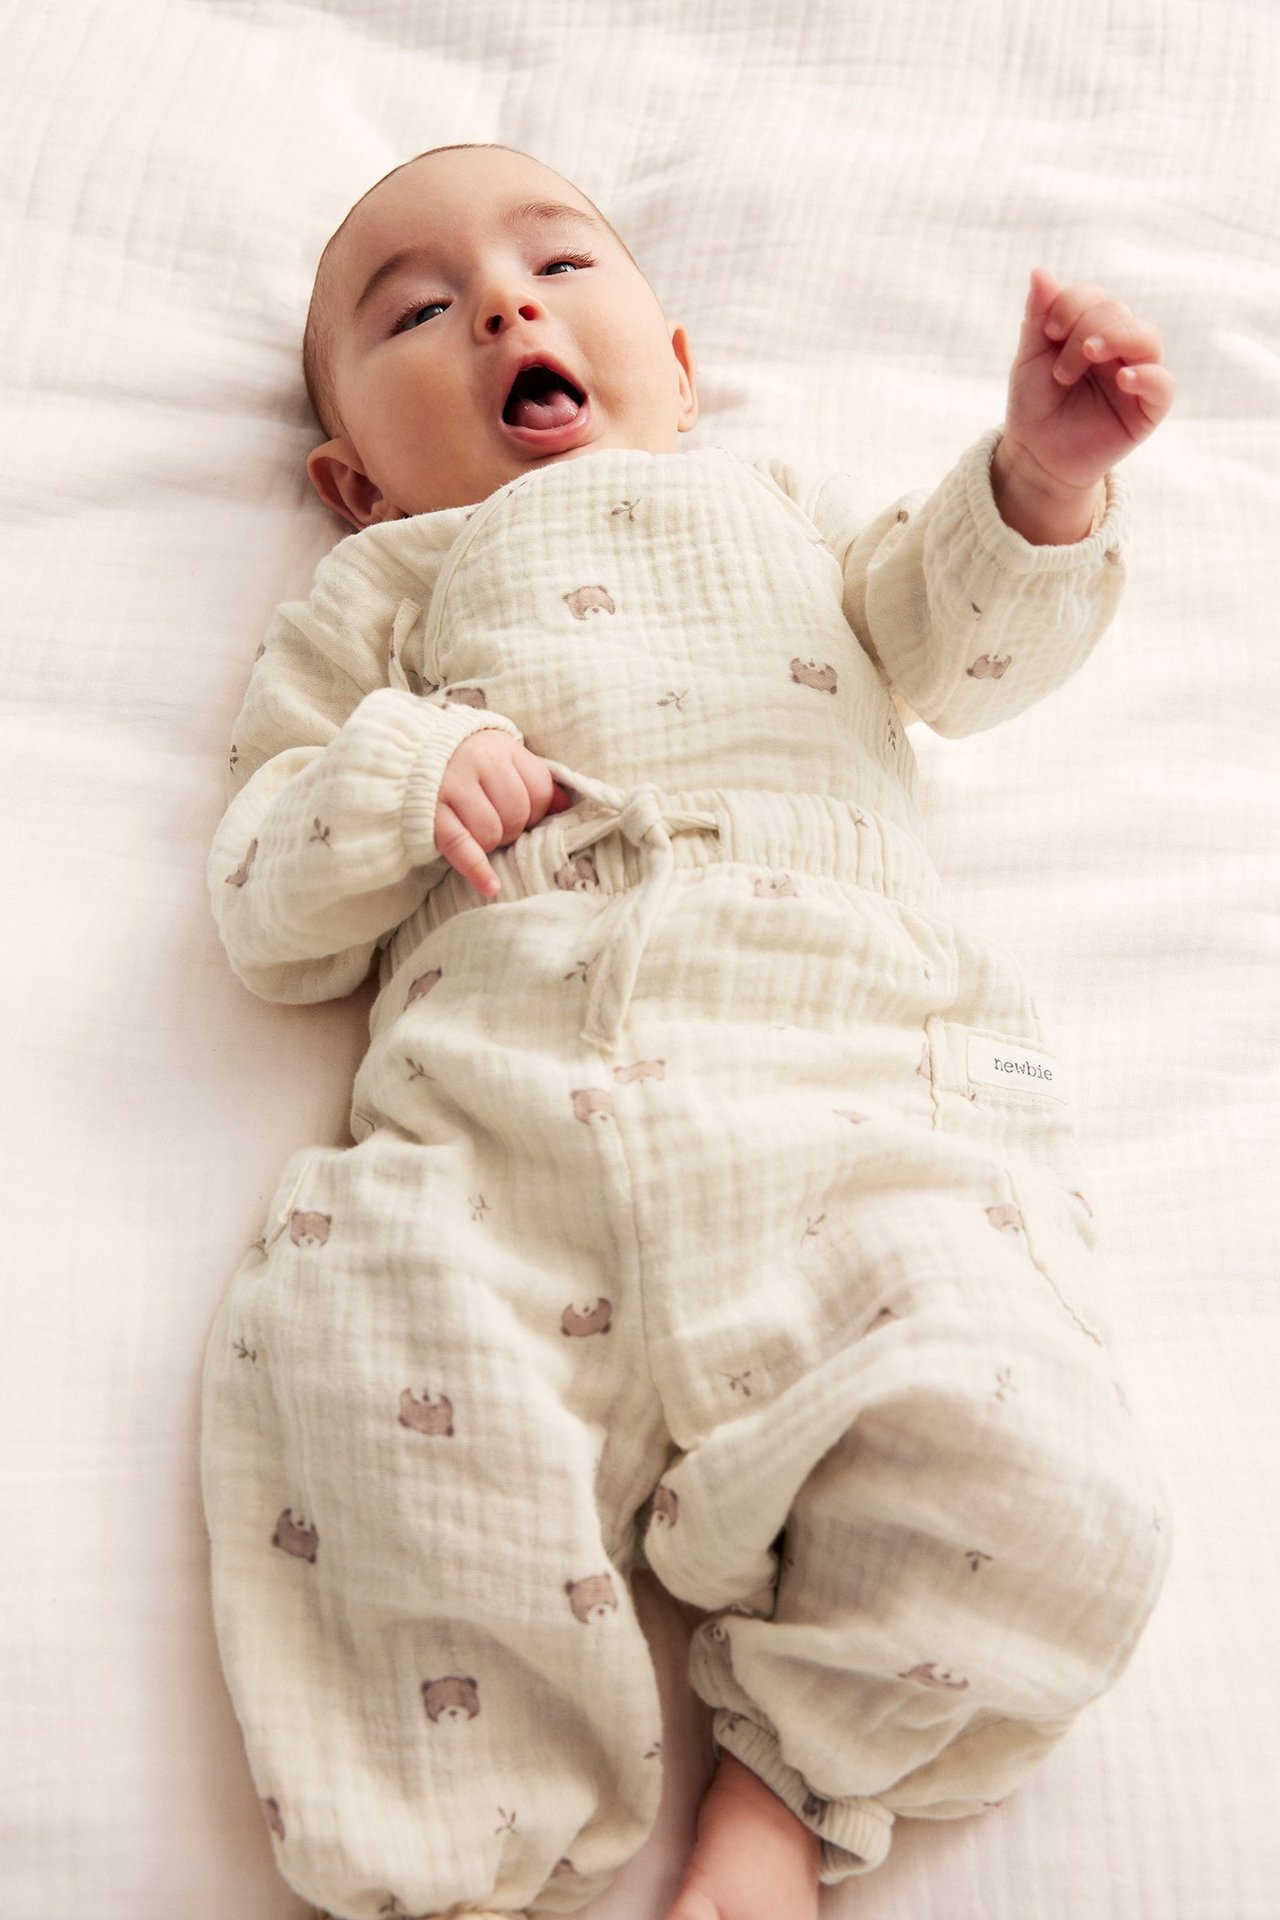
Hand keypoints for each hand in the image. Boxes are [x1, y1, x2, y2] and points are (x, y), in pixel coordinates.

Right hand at [434, 730, 572, 895]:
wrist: (409, 753)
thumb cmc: (466, 761)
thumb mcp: (503, 757)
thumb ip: (534, 778)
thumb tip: (566, 806)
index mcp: (500, 748)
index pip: (540, 789)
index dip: (539, 810)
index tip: (525, 812)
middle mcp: (477, 763)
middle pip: (517, 814)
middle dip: (514, 829)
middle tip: (497, 824)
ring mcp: (451, 788)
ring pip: (492, 832)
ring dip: (491, 843)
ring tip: (479, 833)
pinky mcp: (430, 815)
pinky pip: (460, 846)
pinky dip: (477, 869)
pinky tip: (490, 886)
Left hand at [999, 268, 1175, 501]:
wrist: (1037, 457)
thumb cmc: (1035, 406)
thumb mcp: (1030, 359)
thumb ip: (1038, 317)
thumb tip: (1039, 271)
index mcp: (1091, 331)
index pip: (1094, 297)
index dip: (1071, 304)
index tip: (1048, 332)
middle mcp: (1119, 348)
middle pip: (1118, 313)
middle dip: (1085, 330)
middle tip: (1060, 370)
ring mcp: (1137, 375)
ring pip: (1146, 338)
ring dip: (1115, 339)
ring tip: (1086, 356)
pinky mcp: (1148, 408)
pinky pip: (1163, 384)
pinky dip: (1147, 376)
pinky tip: (1123, 378)